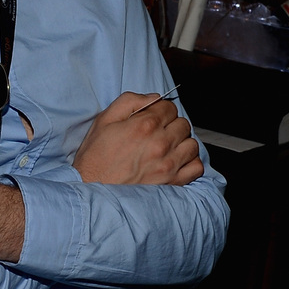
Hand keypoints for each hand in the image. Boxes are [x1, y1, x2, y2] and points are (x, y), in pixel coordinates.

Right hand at [73, 93, 203, 185]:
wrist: (92, 190)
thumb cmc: (95, 157)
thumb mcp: (104, 120)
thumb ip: (129, 101)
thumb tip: (154, 97)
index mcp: (144, 125)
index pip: (169, 107)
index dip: (161, 110)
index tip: (153, 118)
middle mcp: (160, 143)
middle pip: (183, 124)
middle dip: (172, 125)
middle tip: (158, 133)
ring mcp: (168, 164)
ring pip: (192, 144)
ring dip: (182, 143)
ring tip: (168, 148)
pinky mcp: (172, 183)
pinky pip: (196, 168)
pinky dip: (190, 163)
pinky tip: (177, 162)